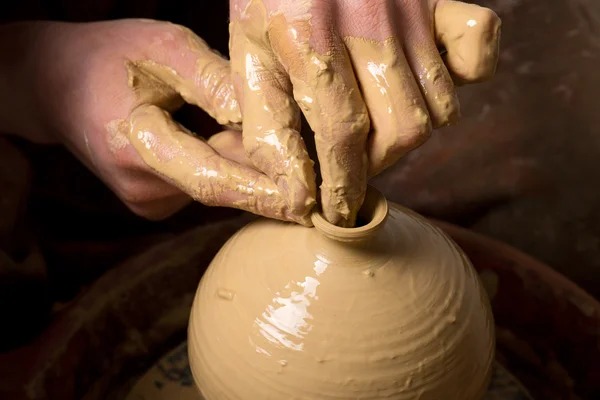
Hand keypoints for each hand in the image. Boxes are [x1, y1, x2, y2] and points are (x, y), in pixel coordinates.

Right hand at [2, 20, 311, 223]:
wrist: (55, 85)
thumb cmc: (110, 57)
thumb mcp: (165, 49)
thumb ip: (217, 84)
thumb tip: (270, 121)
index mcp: (136, 145)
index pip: (213, 179)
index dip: (265, 192)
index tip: (309, 199)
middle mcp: (142, 188)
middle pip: (225, 189)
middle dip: (272, 179)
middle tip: (315, 171)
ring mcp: (147, 201)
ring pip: (219, 188)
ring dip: (251, 167)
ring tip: (270, 142)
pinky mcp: (153, 202)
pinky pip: (207, 187)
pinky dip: (230, 167)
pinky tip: (230, 140)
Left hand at [229, 0, 500, 225]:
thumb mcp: (247, 53)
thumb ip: (267, 125)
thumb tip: (296, 195)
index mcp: (313, 38)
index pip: (342, 134)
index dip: (343, 184)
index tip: (337, 213)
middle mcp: (371, 24)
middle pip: (402, 129)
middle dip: (376, 162)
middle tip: (351, 164)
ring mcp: (410, 11)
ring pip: (438, 106)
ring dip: (407, 132)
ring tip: (375, 129)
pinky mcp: (435, 0)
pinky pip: (479, 47)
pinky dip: (464, 78)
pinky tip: (422, 86)